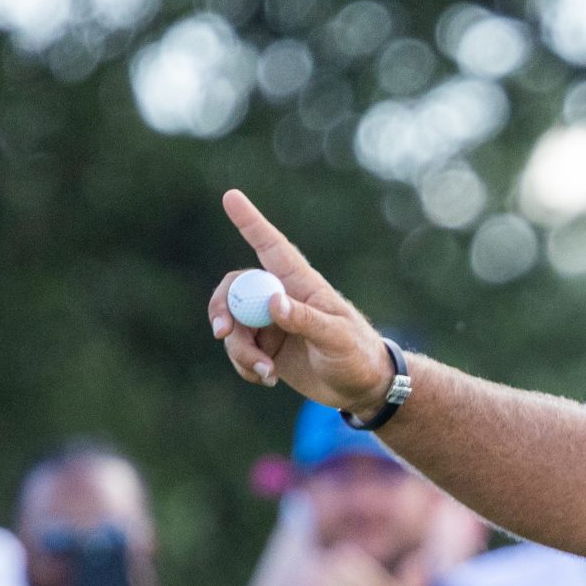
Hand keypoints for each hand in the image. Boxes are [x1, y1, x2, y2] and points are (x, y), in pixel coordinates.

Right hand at [207, 190, 394, 413]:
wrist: (363, 389)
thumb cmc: (359, 356)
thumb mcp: (337, 339)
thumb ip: (305, 320)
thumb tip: (272, 303)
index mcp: (302, 285)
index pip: (272, 247)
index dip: (251, 222)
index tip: (230, 195)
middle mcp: (282, 299)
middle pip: (235, 289)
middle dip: (222, 308)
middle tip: (222, 333)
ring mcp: (271, 324)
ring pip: (234, 326)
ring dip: (240, 351)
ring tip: (266, 373)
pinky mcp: (267, 348)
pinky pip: (238, 350)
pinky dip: (244, 366)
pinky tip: (267, 379)